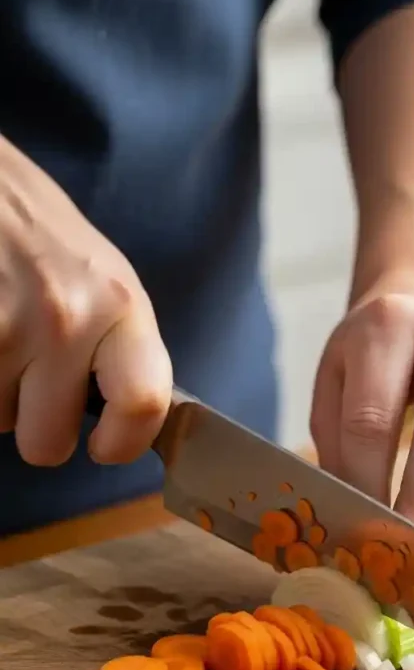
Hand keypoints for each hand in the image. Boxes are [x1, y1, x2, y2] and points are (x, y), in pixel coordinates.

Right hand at [0, 135, 171, 465]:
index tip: (105, 446)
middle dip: (35, 423)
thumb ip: (117, 345)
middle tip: (28, 375)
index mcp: (118, 303)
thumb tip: (126, 418)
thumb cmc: (29, 223)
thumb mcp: (99, 273)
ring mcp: (2, 330)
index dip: (123, 443)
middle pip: (49, 444)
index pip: (144, 404)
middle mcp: (64, 320)